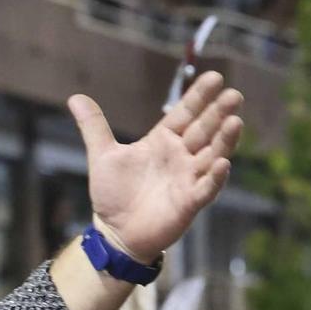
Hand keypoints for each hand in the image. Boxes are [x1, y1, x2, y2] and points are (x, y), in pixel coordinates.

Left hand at [69, 71, 243, 261]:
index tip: (215, 77)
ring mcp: (187, 179)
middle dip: (219, 113)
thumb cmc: (114, 194)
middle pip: (204, 130)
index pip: (185, 113)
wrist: (114, 232)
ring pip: (212, 156)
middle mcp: (181, 157)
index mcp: (163, 141)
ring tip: (235, 122)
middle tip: (234, 95)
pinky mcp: (189, 203)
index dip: (199, 97)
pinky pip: (206, 189)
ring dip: (224, 141)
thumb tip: (75, 97)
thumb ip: (94, 126)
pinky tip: (223, 164)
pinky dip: (215, 178)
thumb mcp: (103, 156)